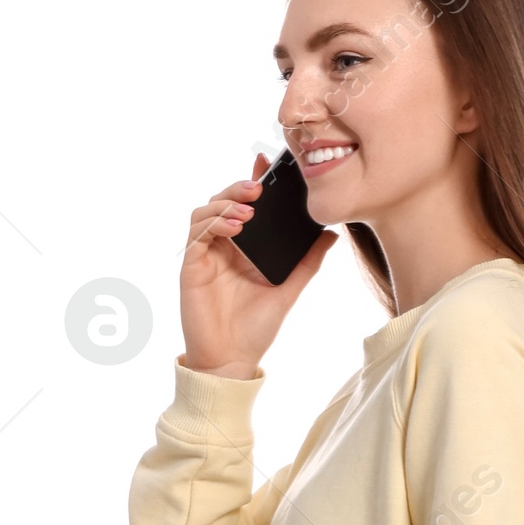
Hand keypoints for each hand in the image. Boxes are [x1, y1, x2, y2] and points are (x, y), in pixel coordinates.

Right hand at [179, 152, 335, 380]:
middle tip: (259, 187)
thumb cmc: (256, 328)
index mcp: (244, 246)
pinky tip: (235, 227)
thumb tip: (331, 234)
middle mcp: (223, 245)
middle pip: (223, 200)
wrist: (233, 359)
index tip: (267, 164)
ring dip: (226, 203)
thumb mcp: (289, 290)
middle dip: (240, 187)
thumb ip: (308, 262)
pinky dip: (214, 223)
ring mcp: (205, 254)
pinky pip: (197, 233)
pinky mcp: (191, 266)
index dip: (252, 179)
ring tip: (248, 211)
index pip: (245, 204)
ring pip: (206, 210)